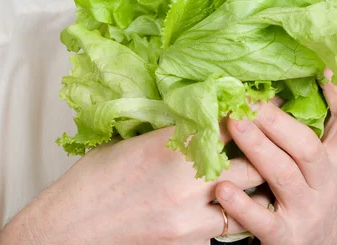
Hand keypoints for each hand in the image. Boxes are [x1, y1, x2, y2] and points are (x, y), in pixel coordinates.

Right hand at [0, 127, 265, 244]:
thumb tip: (192, 115)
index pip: (230, 122)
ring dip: (253, 188)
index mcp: (171, 147)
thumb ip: (166, 131)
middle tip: (268, 142)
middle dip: (262, 151)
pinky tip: (229, 206)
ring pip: (248, 199)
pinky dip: (232, 216)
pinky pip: (227, 228)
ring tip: (258, 177)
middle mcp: (188, 181)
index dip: (249, 112)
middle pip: (252, 162)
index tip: (261, 106)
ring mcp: (192, 217)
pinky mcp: (190, 243)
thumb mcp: (128, 143)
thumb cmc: (91, 184)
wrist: (68, 231)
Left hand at [215, 69, 336, 244]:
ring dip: (258, 147)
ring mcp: (305, 211)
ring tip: (233, 123)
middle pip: (307, 147)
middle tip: (246, 98)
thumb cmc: (310, 195)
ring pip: (284, 176)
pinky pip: (263, 220)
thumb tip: (288, 78)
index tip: (323, 65)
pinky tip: (222, 188)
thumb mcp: (320, 163)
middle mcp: (324, 183)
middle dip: (277, 120)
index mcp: (335, 159)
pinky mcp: (284, 237)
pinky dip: (242, 204)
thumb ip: (308, 127)